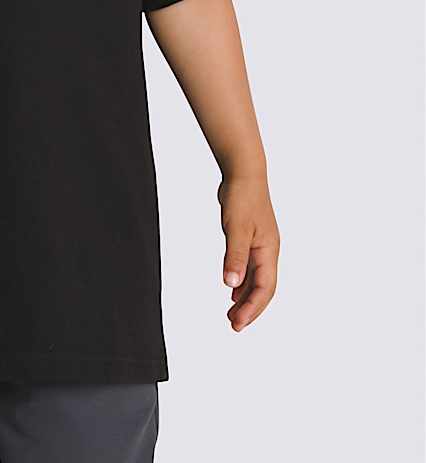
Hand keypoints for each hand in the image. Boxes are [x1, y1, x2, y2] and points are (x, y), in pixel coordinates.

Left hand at [217, 175, 278, 331]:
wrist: (243, 173)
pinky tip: (232, 289)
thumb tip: (230, 285)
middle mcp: (268, 251)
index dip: (252, 309)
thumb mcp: (236, 229)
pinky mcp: (251, 239)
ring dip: (245, 297)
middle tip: (234, 326)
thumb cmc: (242, 198)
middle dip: (250, 309)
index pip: (265, 289)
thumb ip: (234, 257)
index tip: (237, 324)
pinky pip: (250, 268)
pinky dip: (242, 281)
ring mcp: (261, 245)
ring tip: (231, 313)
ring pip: (256, 279)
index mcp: (269, 251)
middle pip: (263, 289)